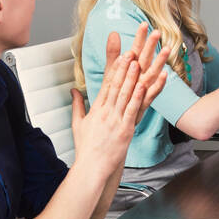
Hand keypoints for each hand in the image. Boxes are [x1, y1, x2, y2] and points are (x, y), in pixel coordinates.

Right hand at [71, 23, 169, 180]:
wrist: (91, 167)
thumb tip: (74, 90)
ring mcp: (115, 120)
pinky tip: (144, 85)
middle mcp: (106, 112)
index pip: (107, 85)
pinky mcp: (124, 130)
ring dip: (132, 77)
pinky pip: (132, 110)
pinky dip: (139, 97)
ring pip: (125, 94)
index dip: (115, 70)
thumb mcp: (78, 124)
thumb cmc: (86, 148)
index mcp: (97, 109)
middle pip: (116, 86)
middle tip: (132, 51)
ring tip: (139, 62)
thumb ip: (78, 105)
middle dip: (124, 67)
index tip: (121, 56)